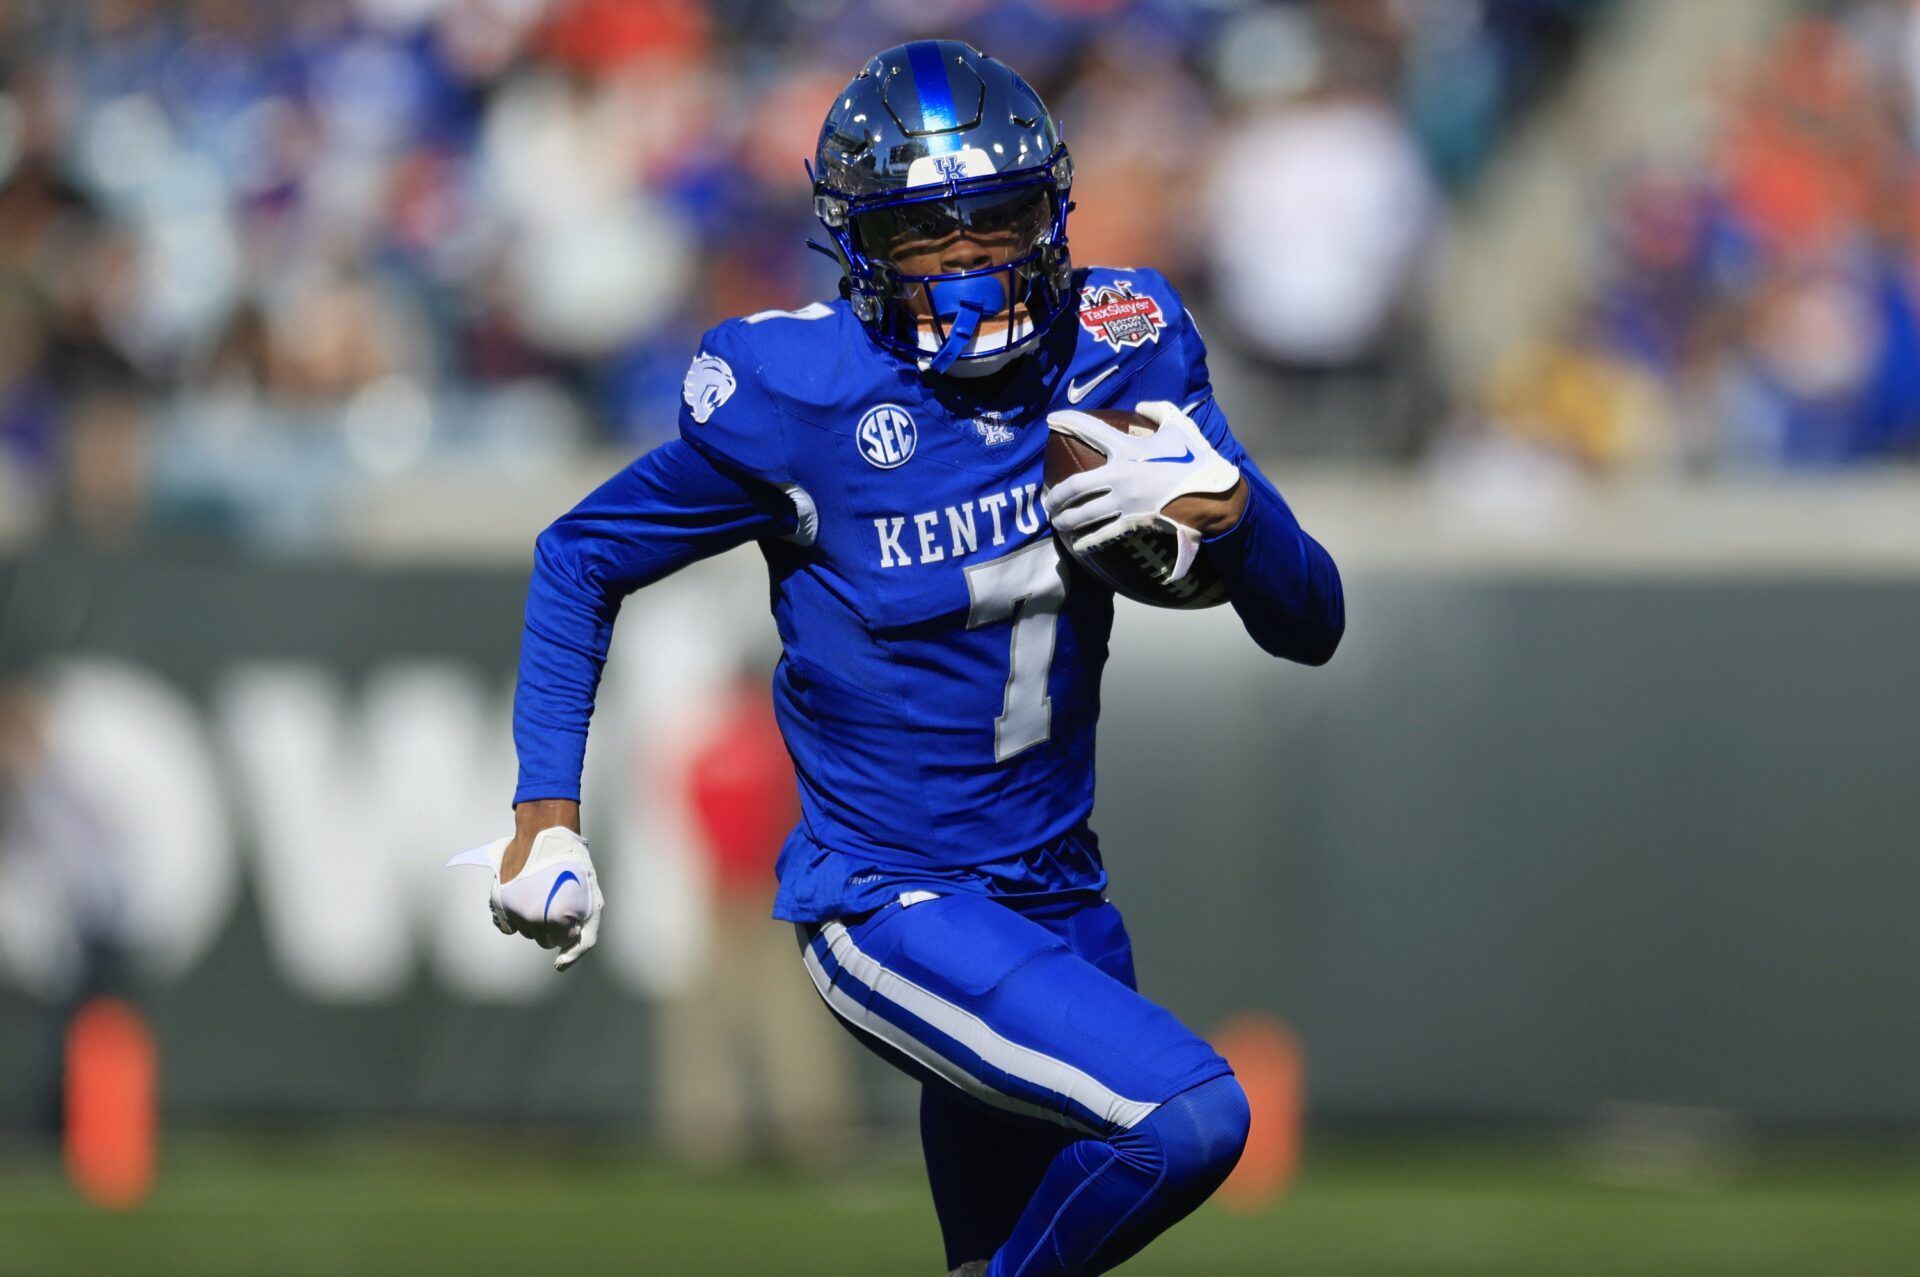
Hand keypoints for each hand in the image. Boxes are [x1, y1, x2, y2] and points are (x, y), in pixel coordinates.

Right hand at [446, 801, 602, 971]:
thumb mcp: (592, 902)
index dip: (572, 923)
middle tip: (558, 896)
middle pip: (544, 940)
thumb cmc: (574, 868)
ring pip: (527, 932)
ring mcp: (514, 910)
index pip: (564, 941)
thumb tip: (560, 965)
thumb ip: (583, 939)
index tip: (573, 902)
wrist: (545, 836)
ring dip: (535, 919)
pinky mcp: (500, 902)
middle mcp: (532, 917)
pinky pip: (507, 927)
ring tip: (543, 892)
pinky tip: (526, 898)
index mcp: (558, 918)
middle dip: (554, 924)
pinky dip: (516, 918)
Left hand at [1043, 400, 1244, 582]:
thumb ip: (1160, 410)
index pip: (1091, 431)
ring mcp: (1125, 503)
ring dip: (1065, 519)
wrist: (1213, 496)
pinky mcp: (1133, 523)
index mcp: (1129, 449)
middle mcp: (1121, 477)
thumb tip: (1141, 406)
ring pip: (1084, 514)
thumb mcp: (1180, 426)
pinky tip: (1077, 544)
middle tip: (1047, 500)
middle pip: (1075, 487)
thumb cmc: (1197, 460)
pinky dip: (1087, 540)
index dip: (1069, 422)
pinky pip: (1103, 534)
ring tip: (1057, 521)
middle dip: (1056, 495)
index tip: (1052, 419)